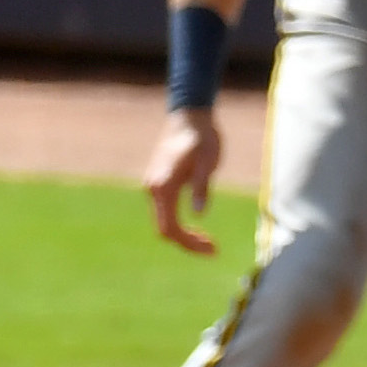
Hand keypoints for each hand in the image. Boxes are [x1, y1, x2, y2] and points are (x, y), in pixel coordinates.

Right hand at [145, 104, 224, 255]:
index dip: (189, 243)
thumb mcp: (209, 162)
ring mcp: (152, 186)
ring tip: (209, 242)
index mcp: (163, 185)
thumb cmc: (202, 137)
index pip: (170, 228)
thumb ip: (202, 186)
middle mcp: (152, 188)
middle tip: (214, 250)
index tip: (212, 249)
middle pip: (164, 230)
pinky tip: (197, 228)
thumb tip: (198, 213)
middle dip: (188, 243)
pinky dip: (179, 224)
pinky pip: (164, 212)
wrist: (189, 117)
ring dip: (184, 235)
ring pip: (163, 222)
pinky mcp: (157, 184)